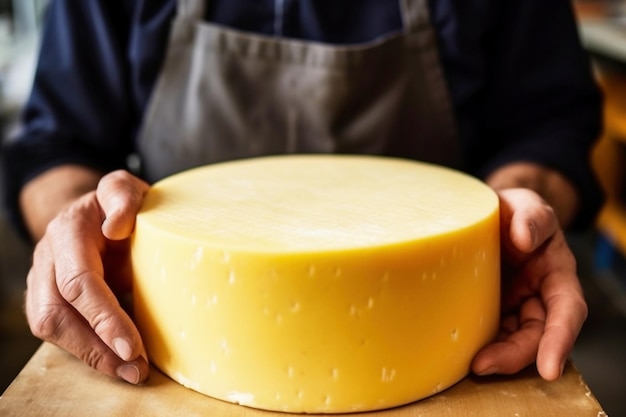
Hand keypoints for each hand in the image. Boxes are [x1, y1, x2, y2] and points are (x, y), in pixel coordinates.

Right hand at [24, 170, 150, 383]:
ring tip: (130, 371)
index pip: (78, 281)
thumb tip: (116, 227)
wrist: (92, 211)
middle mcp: (47, 258)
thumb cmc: (116, 203)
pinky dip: (86, 350)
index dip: (103, 317)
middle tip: (135, 368)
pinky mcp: (46, 299)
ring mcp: (41, 280)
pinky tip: (115, 361)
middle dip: (96, 347)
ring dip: (91, 355)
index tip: (131, 345)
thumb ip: (122, 197)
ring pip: (51, 329)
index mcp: (67, 231)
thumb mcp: (124, 187)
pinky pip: (58, 332)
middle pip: (57, 314)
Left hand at [471, 188, 587, 380]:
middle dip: (515, 356)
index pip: (566, 311)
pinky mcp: (489, 310)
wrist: (488, 215)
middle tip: (483, 365)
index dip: (559, 340)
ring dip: (495, 357)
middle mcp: (539, 297)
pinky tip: (457, 351)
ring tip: (470, 365)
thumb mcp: (526, 205)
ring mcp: (513, 307)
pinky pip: (487, 333)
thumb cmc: (512, 211)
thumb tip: (524, 239)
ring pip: (511, 342)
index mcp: (556, 275)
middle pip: (536, 337)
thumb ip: (531, 217)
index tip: (549, 367)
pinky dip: (477, 345)